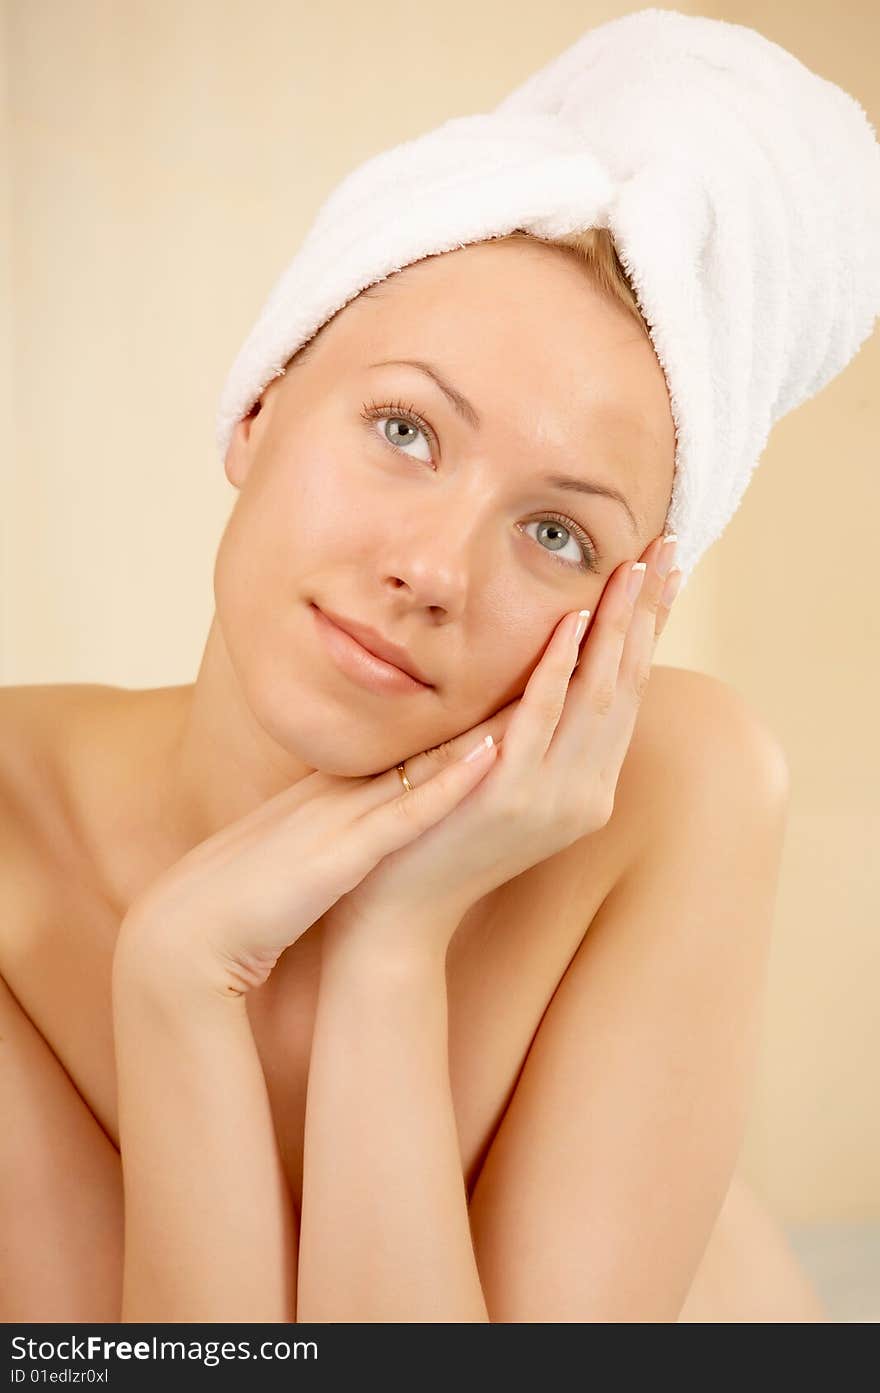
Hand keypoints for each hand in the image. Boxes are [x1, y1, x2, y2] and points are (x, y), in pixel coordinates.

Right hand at [112, 682, 524, 1002]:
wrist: (188, 932)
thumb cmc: (246, 896)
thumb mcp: (305, 845)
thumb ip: (341, 822)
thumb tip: (382, 805)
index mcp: (341, 790)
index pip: (419, 742)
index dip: (477, 712)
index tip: (527, 685)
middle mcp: (347, 790)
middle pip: (435, 736)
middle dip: (498, 703)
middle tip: (557, 658)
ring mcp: (343, 817)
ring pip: (430, 760)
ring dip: (490, 725)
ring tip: (545, 686)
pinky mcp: (339, 855)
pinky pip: (405, 813)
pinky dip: (449, 783)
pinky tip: (492, 754)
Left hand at [321, 534, 682, 962]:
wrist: (400, 913)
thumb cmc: (438, 836)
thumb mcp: (497, 777)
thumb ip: (524, 730)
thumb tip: (540, 667)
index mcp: (587, 784)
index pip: (627, 691)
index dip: (649, 628)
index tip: (663, 571)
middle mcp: (585, 791)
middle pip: (626, 685)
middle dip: (647, 612)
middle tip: (666, 548)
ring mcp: (552, 798)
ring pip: (596, 697)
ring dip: (616, 628)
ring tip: (631, 569)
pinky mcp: (511, 799)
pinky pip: (540, 721)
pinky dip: (557, 669)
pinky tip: (571, 622)